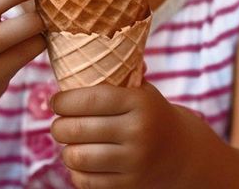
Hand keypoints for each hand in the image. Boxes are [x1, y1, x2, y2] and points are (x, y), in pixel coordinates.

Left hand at [51, 82, 215, 187]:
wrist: (182, 153)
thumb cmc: (151, 115)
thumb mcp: (142, 92)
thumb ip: (115, 78)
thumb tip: (78, 61)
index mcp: (141, 102)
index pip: (88, 98)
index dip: (63, 101)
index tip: (56, 101)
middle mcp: (139, 131)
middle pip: (76, 129)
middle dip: (59, 126)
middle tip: (60, 124)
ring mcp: (134, 160)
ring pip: (76, 157)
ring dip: (66, 150)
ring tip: (71, 143)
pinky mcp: (128, 185)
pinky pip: (84, 180)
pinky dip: (76, 172)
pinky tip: (84, 162)